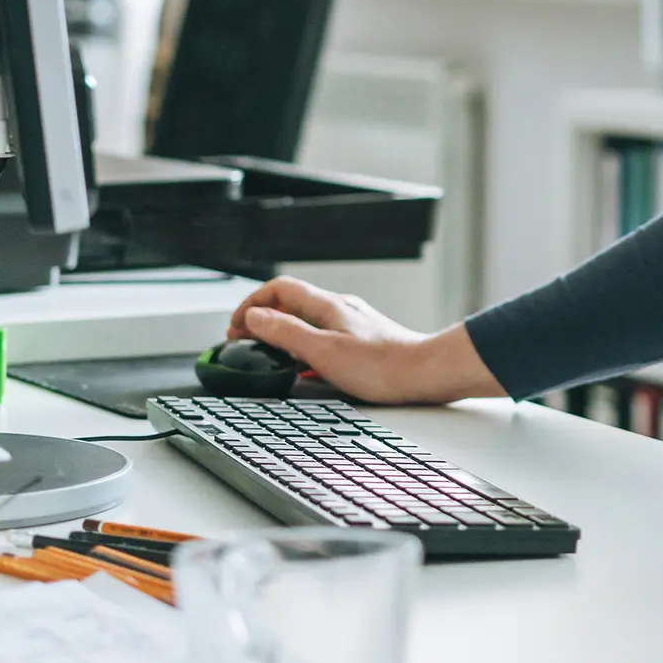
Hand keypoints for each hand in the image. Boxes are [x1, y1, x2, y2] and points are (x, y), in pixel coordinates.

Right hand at [226, 276, 505, 404]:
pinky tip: (303, 370)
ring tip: (267, 355)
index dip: (252, 304)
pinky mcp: (362, 343)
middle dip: (263, 319)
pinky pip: (323, 340)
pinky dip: (304, 350)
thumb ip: (286, 333)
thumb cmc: (382, 365)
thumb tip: (255, 318)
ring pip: (307, 323)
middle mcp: (340, 309)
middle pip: (291, 304)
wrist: (426, 373)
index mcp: (327, 306)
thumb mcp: (323, 351)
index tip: (235, 326)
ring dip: (283, 335)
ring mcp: (352, 325)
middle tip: (244, 340)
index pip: (279, 289)